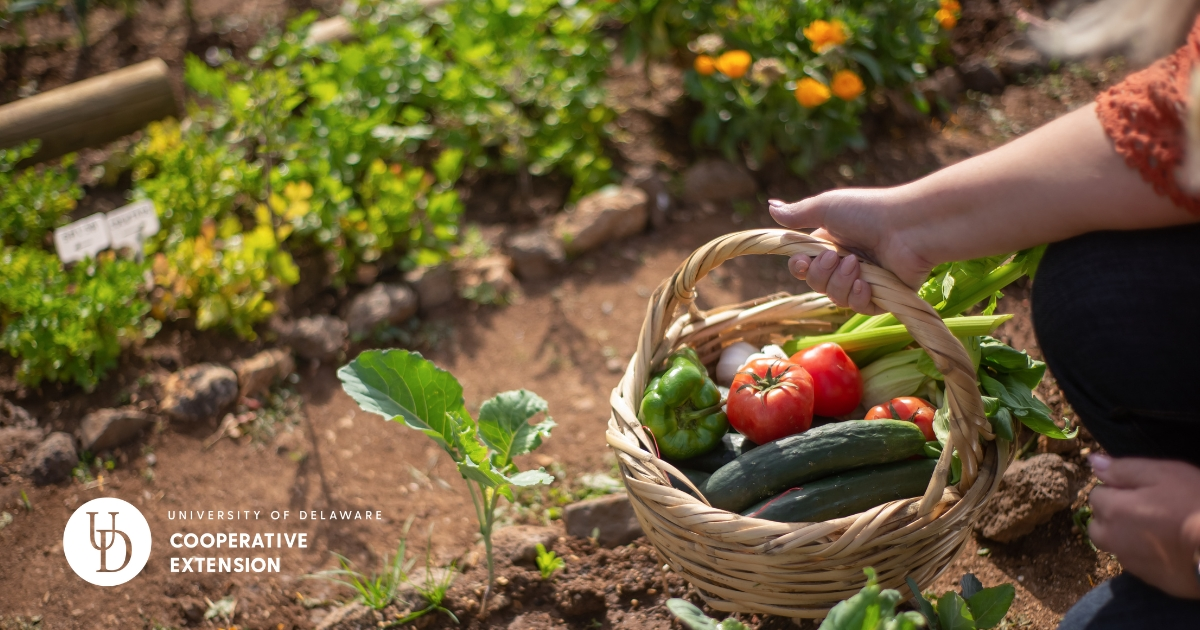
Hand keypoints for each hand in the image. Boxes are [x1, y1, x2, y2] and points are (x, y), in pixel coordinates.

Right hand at [769, 187, 935, 313]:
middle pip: (816, 284)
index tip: (801, 262)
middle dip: (821, 274)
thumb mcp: (827, 207)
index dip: (799, 268)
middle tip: (836, 257)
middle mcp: (846, 263)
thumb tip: (770, 206)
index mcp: (831, 244)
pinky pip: (859, 308)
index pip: (804, 266)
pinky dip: (858, 297)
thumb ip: (797, 213)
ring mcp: (864, 281)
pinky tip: (865, 285)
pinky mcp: (883, 296)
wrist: (908, 226)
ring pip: (835, 298)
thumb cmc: (868, 212)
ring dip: (840, 283)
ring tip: (857, 265)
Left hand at [1087, 453, 1199, 598]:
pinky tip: (1165, 547)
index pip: (1095, 495)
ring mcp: (1131, 562)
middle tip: (1142, 509)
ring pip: (1114, 546)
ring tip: (1154, 529)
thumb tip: (1092, 461)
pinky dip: (1142, 554)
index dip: (1115, 489)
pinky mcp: (1150, 579)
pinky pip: (1136, 563)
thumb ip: (1123, 469)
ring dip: (1123, 536)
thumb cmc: (1195, 504)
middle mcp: (1114, 539)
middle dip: (1110, 515)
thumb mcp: (1162, 474)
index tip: (1139, 490)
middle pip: (1097, 525)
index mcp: (1113, 510)